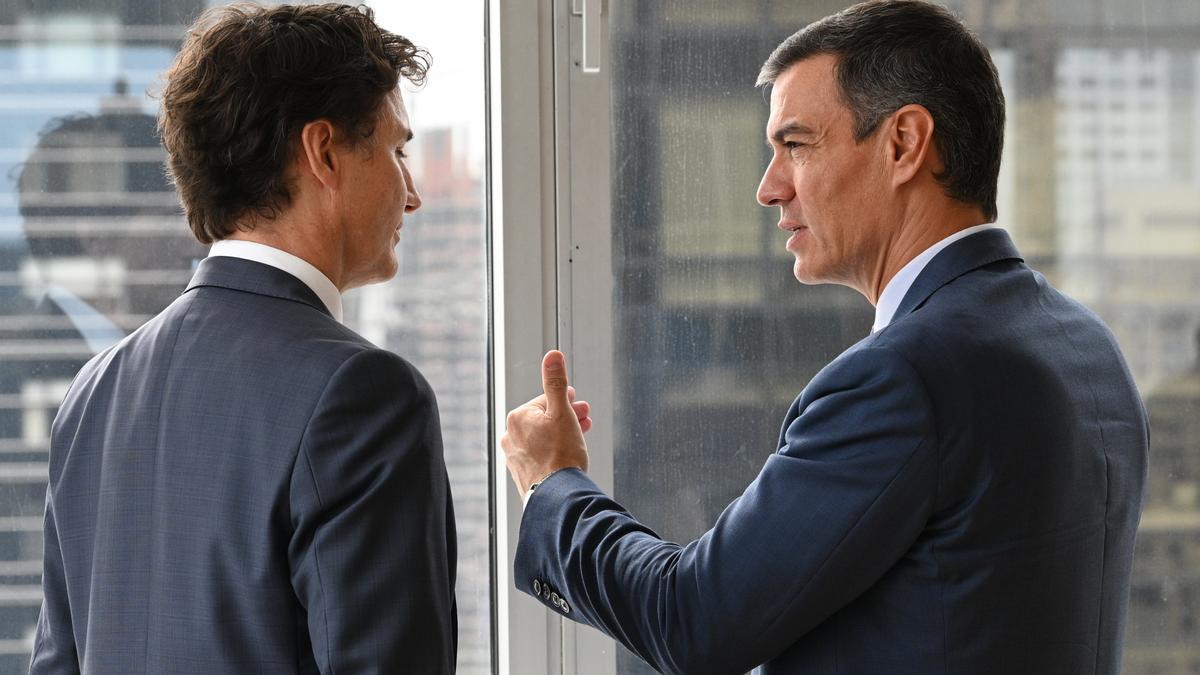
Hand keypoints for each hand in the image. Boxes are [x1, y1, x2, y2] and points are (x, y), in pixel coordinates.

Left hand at [501, 350, 591, 497]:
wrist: (559, 495)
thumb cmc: (562, 453)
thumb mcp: (563, 412)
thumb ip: (556, 382)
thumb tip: (552, 355)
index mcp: (517, 417)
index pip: (547, 401)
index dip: (568, 403)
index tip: (581, 408)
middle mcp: (510, 435)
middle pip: (544, 420)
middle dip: (566, 418)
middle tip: (585, 420)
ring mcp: (514, 456)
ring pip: (542, 438)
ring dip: (562, 434)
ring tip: (580, 440)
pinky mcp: (522, 474)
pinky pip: (540, 455)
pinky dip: (554, 452)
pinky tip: (567, 458)